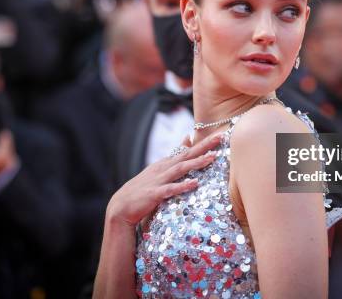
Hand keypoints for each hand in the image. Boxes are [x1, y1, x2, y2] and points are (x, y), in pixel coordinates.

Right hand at [106, 132, 222, 226]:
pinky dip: (182, 186)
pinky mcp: (154, 194)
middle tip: (220, 137)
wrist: (120, 207)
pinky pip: (170, 189)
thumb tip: (188, 139)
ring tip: (212, 158)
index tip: (220, 135)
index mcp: (165, 163)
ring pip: (180, 169)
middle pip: (186, 155)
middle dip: (204, 146)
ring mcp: (158, 180)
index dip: (203, 143)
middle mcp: (163, 169)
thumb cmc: (143, 189)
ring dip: (196, 163)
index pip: (187, 150)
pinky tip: (195, 184)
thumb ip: (175, 156)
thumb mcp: (159, 170)